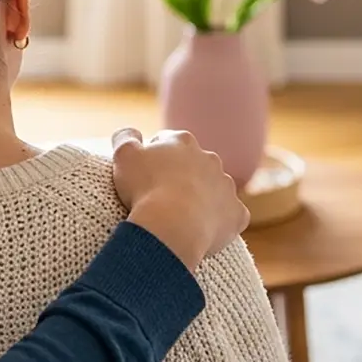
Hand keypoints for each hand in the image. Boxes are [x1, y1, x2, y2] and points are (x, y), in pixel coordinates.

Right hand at [110, 127, 248, 270]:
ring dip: (201, 198)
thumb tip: (130, 132)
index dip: (154, 158)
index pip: (167, 142)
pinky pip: (230, 216)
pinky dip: (218, 221)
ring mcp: (226, 186)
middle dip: (181, 176)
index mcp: (183, 142)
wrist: (172, 225)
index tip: (143, 175)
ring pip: (214, 189)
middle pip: (194, 165)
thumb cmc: (145, 188)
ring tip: (180, 216)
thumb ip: (125, 137)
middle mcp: (210, 159)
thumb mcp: (124, 154)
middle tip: (160, 196)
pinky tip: (202, 230)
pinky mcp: (237, 213)